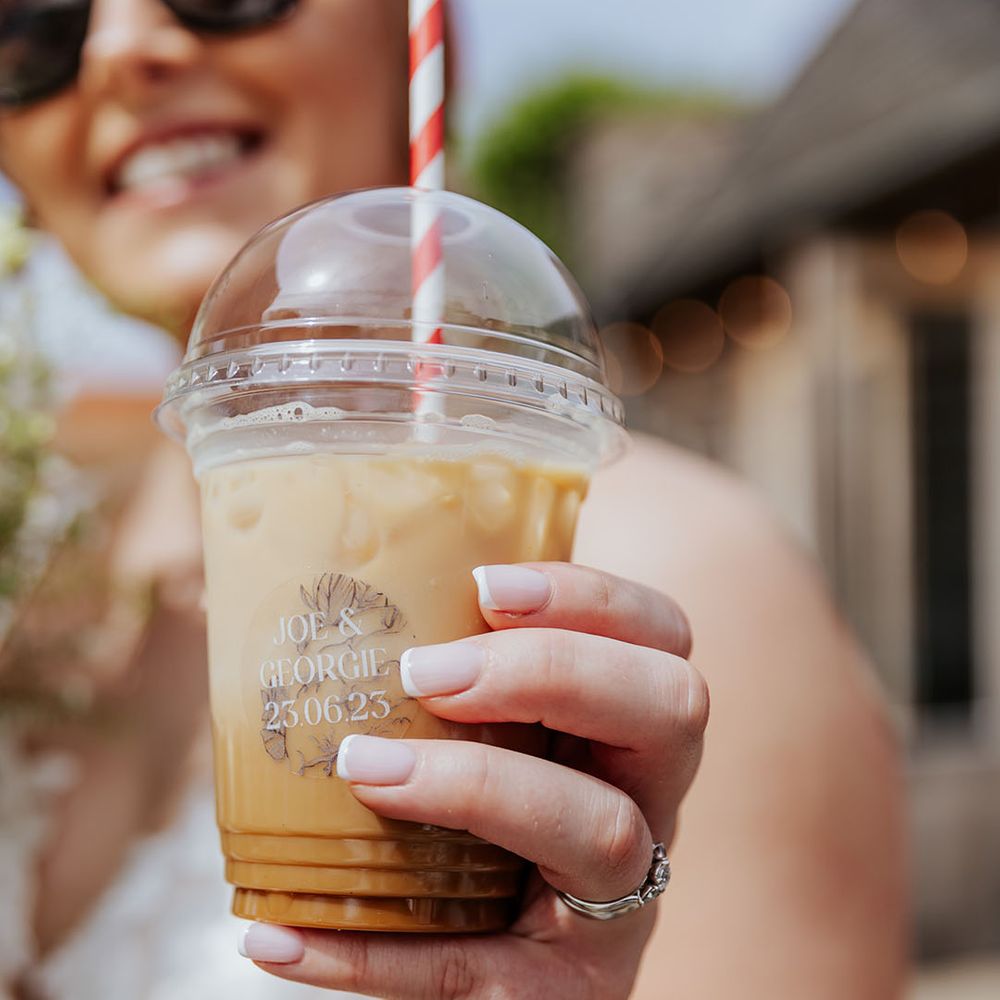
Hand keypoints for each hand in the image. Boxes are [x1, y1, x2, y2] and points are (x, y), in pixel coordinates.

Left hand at [238, 563, 708, 999]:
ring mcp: (616, 905)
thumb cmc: (484, 819)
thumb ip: (457, 674)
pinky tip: (277, 930)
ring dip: (473, 785)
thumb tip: (329, 589)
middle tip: (426, 673)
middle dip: (551, 669)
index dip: (589, 598)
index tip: (483, 583)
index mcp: (632, 728)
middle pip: (671, 707)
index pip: (660, 637)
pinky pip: (478, 970)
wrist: (503, 966)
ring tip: (360, 765)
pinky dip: (372, 951)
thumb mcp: (499, 742)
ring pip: (601, 829)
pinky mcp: (559, 992)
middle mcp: (649, 804)